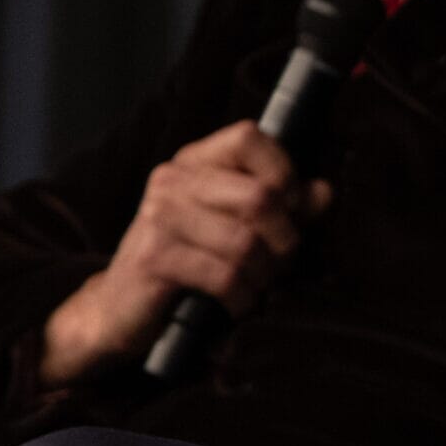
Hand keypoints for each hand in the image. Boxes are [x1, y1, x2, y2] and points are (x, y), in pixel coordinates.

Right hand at [39, 121, 328, 383]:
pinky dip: (242, 297)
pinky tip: (236, 303)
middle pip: (260, 197)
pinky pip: (225, 276)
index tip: (290, 210)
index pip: (249, 137)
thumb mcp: (237, 227)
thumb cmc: (189, 263)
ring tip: (256, 285)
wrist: (121, 308)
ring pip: (246, 243)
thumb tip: (323, 191)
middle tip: (279, 263)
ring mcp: (159, 216)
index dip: (283, 173)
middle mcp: (172, 180)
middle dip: (284, 240)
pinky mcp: (154, 257)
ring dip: (264, 275)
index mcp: (195, 161)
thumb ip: (283, 206)